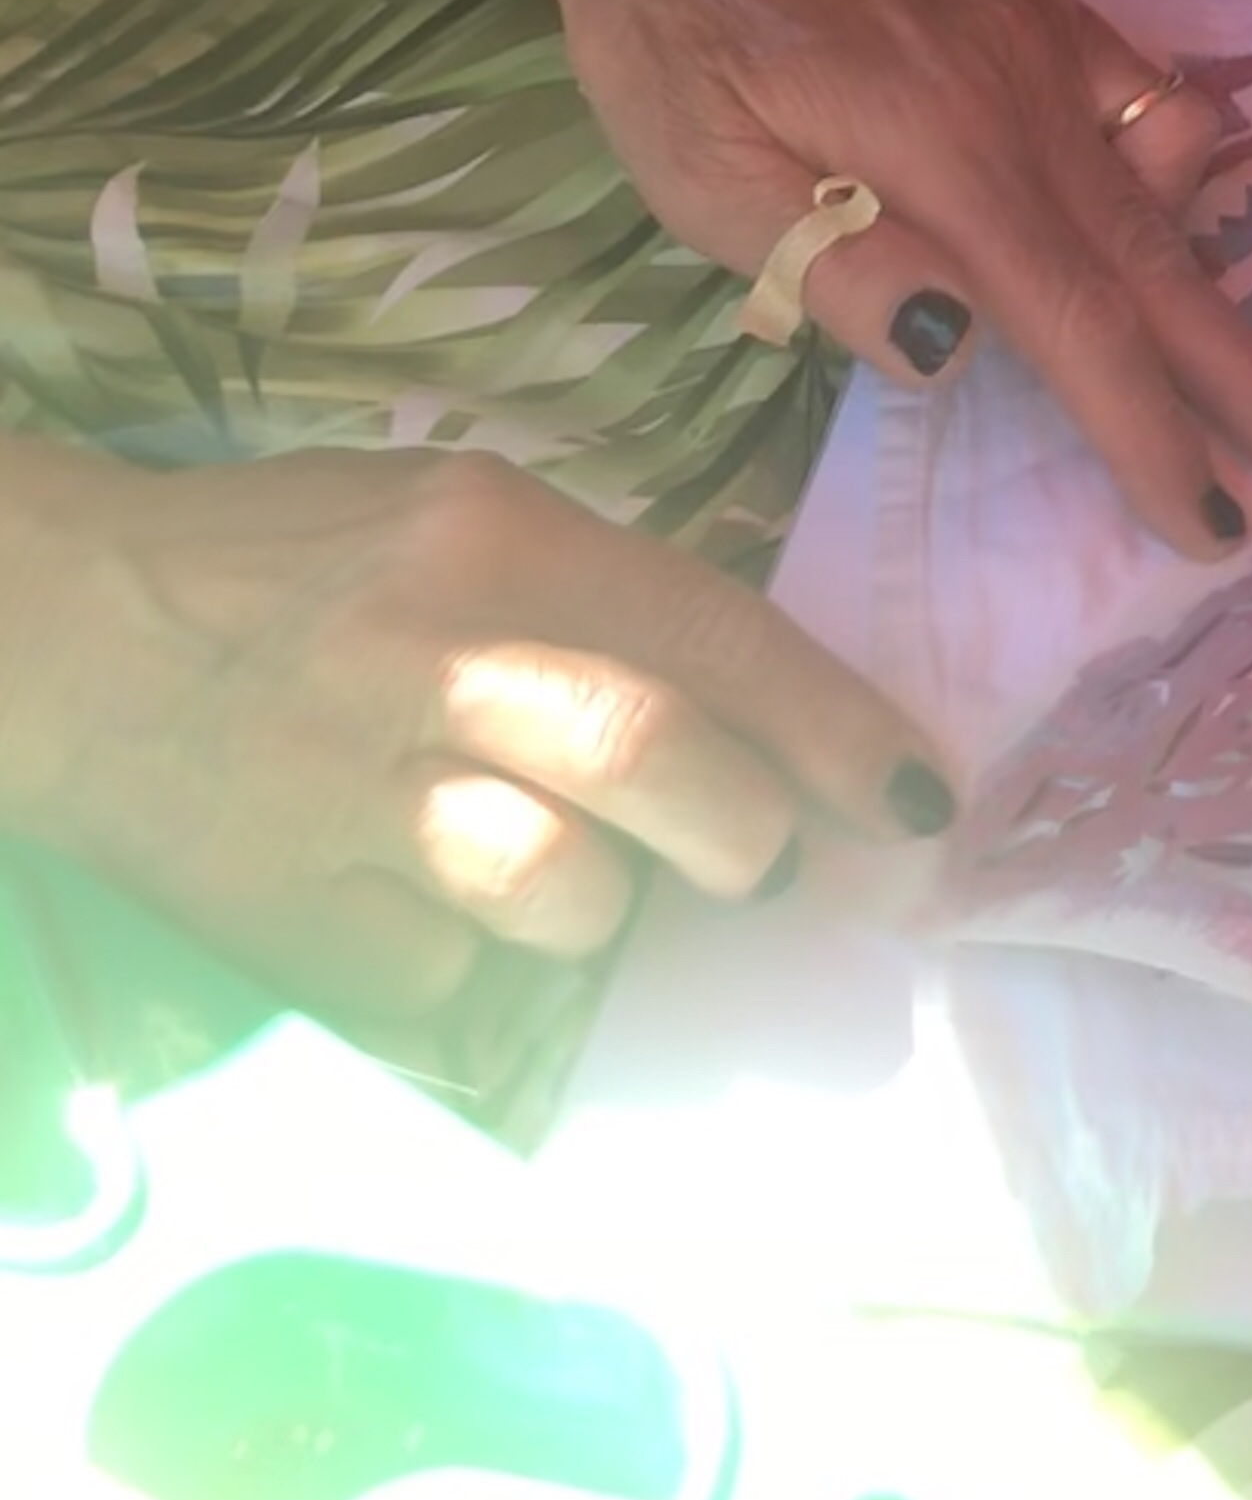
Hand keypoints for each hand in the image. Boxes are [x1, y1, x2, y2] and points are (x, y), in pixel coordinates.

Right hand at [0, 434, 959, 1026]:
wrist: (69, 636)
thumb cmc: (297, 565)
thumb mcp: (461, 515)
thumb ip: (601, 596)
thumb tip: (765, 706)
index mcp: (491, 535)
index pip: (709, 631)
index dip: (835, 726)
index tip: (919, 799)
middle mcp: (432, 659)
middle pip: (650, 759)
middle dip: (744, 830)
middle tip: (754, 858)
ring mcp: (358, 801)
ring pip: (564, 897)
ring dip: (605, 909)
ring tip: (565, 872)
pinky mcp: (297, 925)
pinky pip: (460, 985)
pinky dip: (486, 968)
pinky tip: (444, 907)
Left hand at [486, 0, 1251, 557]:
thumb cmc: (663, 35)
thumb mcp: (701, 176)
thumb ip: (835, 267)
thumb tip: (960, 353)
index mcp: (943, 154)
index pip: (1078, 323)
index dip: (1150, 431)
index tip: (1213, 523)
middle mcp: (1023, 95)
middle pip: (1158, 262)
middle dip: (1245, 378)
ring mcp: (1043, 39)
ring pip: (1166, 185)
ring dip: (1215, 287)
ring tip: (1248, 376)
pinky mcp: (1038, 3)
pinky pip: (1148, 92)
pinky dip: (1173, 167)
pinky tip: (1151, 213)